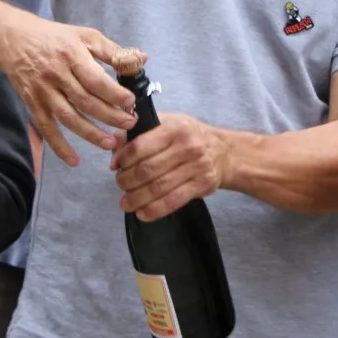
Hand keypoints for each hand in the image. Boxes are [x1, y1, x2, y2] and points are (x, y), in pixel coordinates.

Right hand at [0, 13, 137, 166]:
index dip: (114, 93)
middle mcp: (56, 74)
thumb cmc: (54, 37)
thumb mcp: (84, 35)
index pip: (95, 79)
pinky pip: (47, 128)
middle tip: (129, 124)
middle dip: (109, 116)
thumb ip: (113, 50)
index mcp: (72, 55)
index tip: (131, 102)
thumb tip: (141, 59)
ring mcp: (43, 91)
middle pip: (85, 101)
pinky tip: (74, 160)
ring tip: (110, 143)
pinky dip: (59, 146)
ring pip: (68, 117)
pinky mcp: (33, 103)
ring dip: (90, 134)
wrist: (13, 39)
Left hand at [111, 113, 227, 221]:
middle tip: (120, 185)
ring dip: (136, 198)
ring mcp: (197, 166)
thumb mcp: (166, 123)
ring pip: (158, 187)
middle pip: (147, 169)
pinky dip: (155, 210)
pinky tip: (142, 213)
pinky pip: (173, 200)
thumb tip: (113, 147)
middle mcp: (187, 146)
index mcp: (174, 128)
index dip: (123, 159)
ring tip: (125, 203)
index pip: (140, 146)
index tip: (115, 167)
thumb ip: (139, 132)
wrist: (223, 151)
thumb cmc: (188, 136)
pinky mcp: (202, 185)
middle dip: (127, 181)